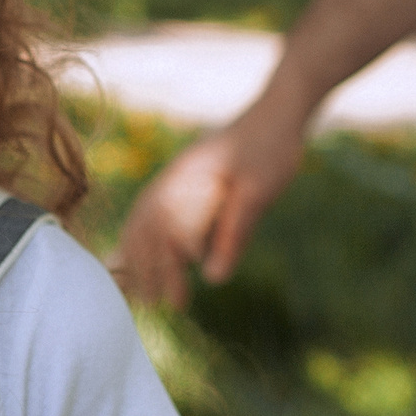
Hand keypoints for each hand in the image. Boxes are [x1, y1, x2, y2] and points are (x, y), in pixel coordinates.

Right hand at [111, 88, 308, 307]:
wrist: (278, 110)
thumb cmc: (272, 148)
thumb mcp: (258, 194)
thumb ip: (234, 234)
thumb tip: (214, 279)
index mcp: (186, 180)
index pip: (166, 235)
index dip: (168, 271)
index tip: (176, 303)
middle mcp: (172, 178)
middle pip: (143, 229)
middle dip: (143, 269)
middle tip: (149, 305)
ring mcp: (175, 176)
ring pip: (142, 219)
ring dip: (137, 254)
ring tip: (138, 288)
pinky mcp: (184, 178)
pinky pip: (151, 210)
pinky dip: (141, 236)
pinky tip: (140, 253)